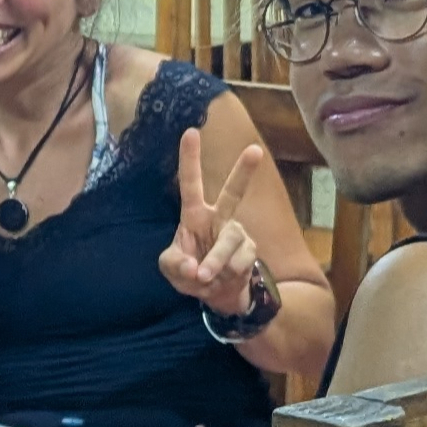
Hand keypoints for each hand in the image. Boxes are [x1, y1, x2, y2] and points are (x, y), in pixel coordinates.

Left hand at [157, 128, 264, 316]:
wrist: (217, 295)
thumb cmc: (190, 272)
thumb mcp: (171, 270)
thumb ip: (174, 265)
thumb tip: (194, 267)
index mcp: (194, 215)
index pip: (190, 184)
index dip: (190, 159)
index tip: (191, 131)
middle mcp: (219, 218)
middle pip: (233, 193)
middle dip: (244, 172)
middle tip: (255, 150)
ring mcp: (237, 233)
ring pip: (228, 242)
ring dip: (215, 263)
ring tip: (204, 277)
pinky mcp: (250, 251)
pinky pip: (239, 262)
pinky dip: (226, 275)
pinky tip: (222, 279)